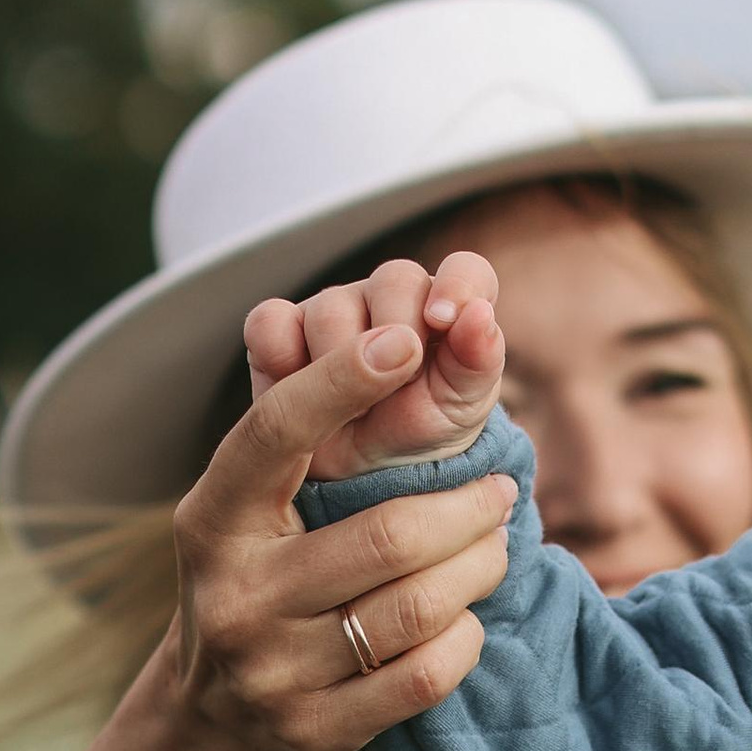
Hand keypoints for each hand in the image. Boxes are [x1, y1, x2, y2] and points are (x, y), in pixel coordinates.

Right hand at [167, 315, 515, 750]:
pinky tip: (467, 619)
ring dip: (478, 569)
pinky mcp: (317, 730)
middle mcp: (237, 595)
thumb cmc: (255, 584)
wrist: (212, 724)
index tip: (407, 341)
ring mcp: (274, 671)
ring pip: (417, 608)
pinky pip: (424, 675)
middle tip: (500, 491)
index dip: (342, 381)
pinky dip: (463, 640)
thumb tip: (395, 352)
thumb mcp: (244, 518)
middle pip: (387, 536)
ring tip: (496, 548)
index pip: (277, 434)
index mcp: (214, 521)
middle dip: (466, 509)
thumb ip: (296, 455)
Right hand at [242, 250, 505, 480]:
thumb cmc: (421, 435)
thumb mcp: (461, 408)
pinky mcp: (280, 330)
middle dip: (397, 339)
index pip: (465, 270)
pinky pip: (270, 323)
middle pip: (394, 281)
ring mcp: (332, 308)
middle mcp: (389, 296)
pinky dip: (281, 357)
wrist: (365, 480)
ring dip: (344, 369)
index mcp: (445, 307)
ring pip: (331, 308)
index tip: (442, 321)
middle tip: (397, 392)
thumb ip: (478, 359)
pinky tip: (300, 391)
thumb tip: (481, 314)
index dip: (456, 286)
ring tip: (356, 409)